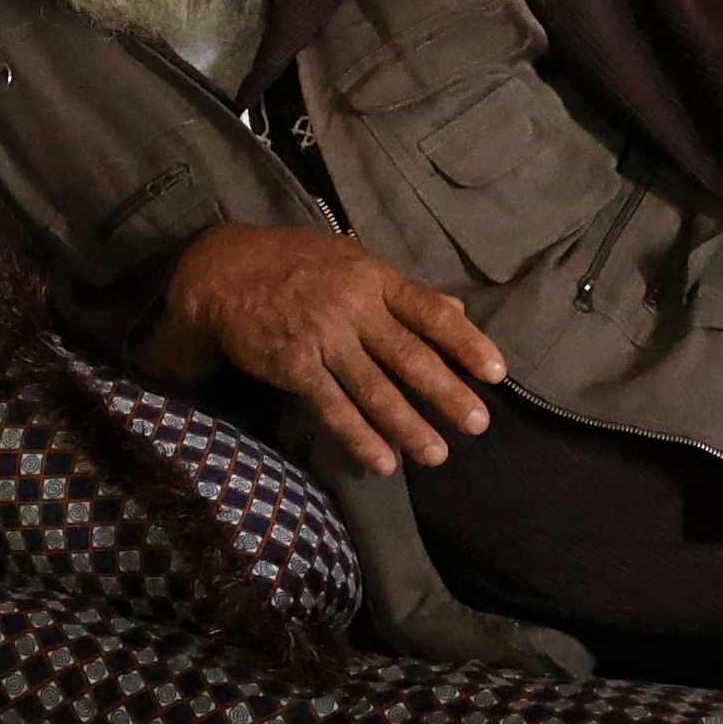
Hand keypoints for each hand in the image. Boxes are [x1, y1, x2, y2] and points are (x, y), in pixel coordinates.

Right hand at [166, 221, 507, 474]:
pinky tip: (383, 462)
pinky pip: (334, 408)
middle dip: (446, 393)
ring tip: (438, 455)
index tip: (496, 372)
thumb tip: (457, 308)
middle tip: (478, 424)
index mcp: (375, 278)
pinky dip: (360, 437)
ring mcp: (324, 338)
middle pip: (409, 356)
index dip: (467, 342)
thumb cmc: (297, 264)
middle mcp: (353, 308)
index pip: (431, 312)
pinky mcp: (295, 366)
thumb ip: (404, 291)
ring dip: (409, 426)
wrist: (225, 272)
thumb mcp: (354, 262)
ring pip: (375, 390)